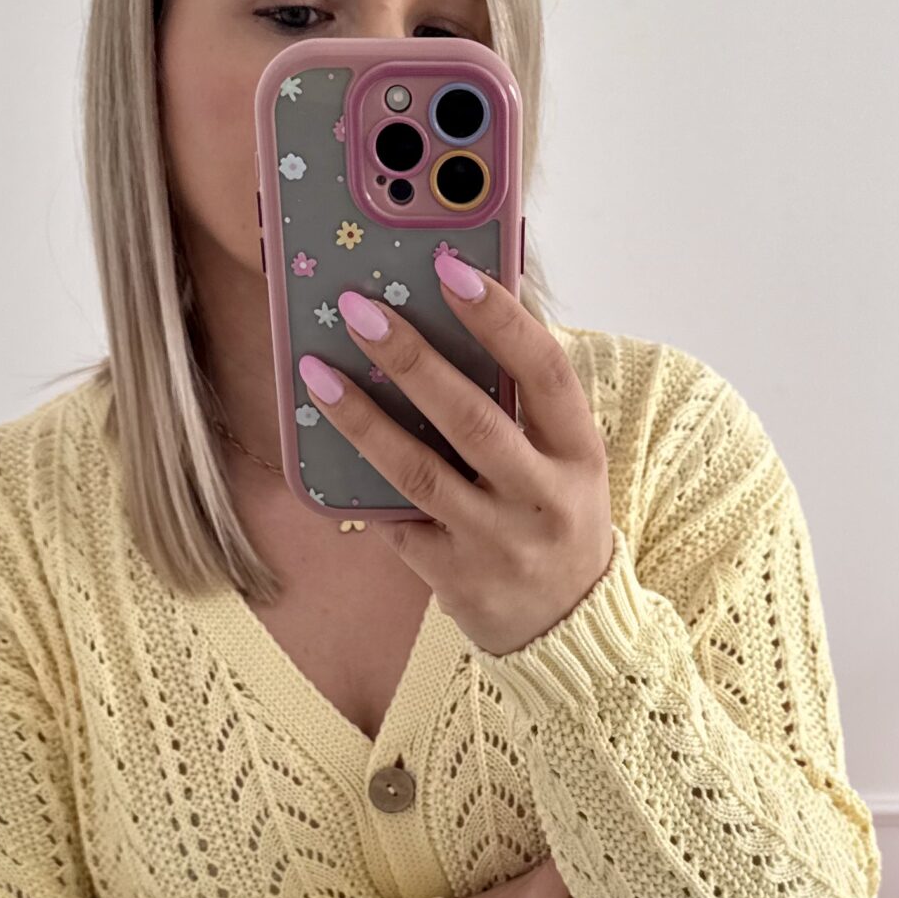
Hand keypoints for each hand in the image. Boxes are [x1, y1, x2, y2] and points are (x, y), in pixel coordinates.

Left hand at [297, 250, 614, 657]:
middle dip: (411, 359)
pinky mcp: (455, 578)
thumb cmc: (556, 518)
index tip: (450, 269)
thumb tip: (456, 311)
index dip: (500, 318)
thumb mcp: (565, 460)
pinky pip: (398, 522)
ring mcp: (498, 543)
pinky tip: (325, 443)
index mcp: (580, 453)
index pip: (545, 372)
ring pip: (420, 472)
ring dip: (363, 418)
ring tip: (318, 373)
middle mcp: (544, 499)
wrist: (568, 628)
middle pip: (472, 419)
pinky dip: (362, 484)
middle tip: (360, 310)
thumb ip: (524, 400)